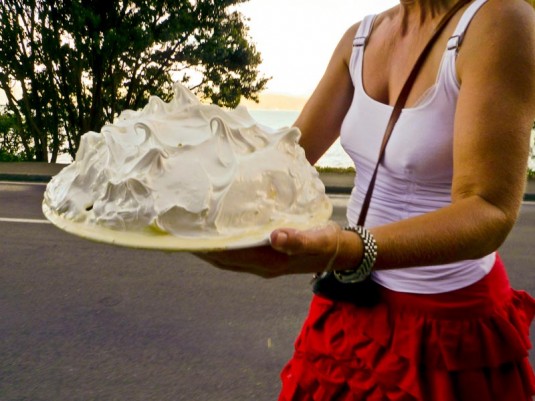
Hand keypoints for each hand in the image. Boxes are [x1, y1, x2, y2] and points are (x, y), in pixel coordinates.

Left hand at [194, 222, 344, 277]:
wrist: (342, 252)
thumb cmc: (329, 242)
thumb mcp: (317, 239)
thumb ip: (298, 239)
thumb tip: (275, 237)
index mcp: (269, 261)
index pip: (230, 255)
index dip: (207, 249)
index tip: (186, 239)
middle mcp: (262, 266)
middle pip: (224, 259)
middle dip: (201, 249)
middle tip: (179, 234)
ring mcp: (264, 264)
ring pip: (229, 258)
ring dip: (210, 249)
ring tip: (192, 235)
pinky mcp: (268, 258)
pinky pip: (238, 254)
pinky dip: (224, 246)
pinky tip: (220, 235)